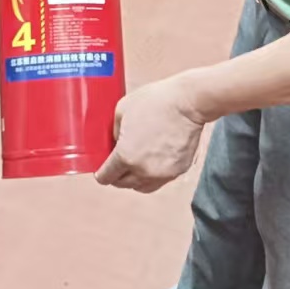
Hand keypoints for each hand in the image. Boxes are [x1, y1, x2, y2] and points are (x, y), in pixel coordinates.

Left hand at [95, 77, 207, 191]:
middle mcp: (142, 170)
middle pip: (122, 184)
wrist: (188, 102)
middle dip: (116, 176)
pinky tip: (152, 161)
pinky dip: (152, 175)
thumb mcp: (122, 110)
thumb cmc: (155, 102)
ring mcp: (162, 173)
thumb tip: (114, 143)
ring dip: (134, 179)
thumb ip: (114, 131)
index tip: (101, 169)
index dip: (101, 173)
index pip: (106, 177)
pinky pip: (159, 180)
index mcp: (125, 156)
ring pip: (141, 187)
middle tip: (116, 165)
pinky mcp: (177, 171)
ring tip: (134, 166)